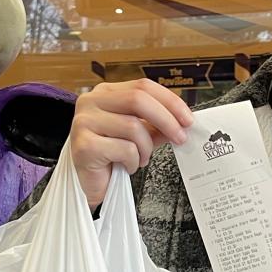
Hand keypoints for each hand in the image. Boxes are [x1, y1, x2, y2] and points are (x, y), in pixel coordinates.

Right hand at [70, 79, 193, 207]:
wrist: (89, 184)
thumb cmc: (111, 157)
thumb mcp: (139, 135)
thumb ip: (157, 125)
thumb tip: (182, 121)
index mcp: (105, 93)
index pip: (142, 86)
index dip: (169, 101)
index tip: (187, 118)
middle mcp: (91, 102)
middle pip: (138, 99)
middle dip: (166, 120)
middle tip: (180, 137)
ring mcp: (84, 122)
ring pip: (133, 127)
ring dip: (146, 148)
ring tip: (141, 159)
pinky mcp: (84, 145)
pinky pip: (124, 149)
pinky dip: (132, 161)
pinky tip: (126, 166)